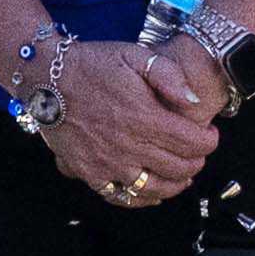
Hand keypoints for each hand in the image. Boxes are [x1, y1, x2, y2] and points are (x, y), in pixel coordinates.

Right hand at [33, 36, 225, 203]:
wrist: (45, 77)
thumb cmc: (93, 64)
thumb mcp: (136, 55)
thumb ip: (170, 76)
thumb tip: (194, 101)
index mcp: (144, 117)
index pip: (194, 143)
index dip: (209, 141)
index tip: (209, 134)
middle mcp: (128, 145)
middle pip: (179, 168)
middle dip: (197, 161)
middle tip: (197, 152)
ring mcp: (106, 162)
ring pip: (153, 188)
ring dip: (174, 184)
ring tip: (182, 175)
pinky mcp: (87, 171)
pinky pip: (119, 196)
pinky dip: (140, 199)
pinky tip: (151, 193)